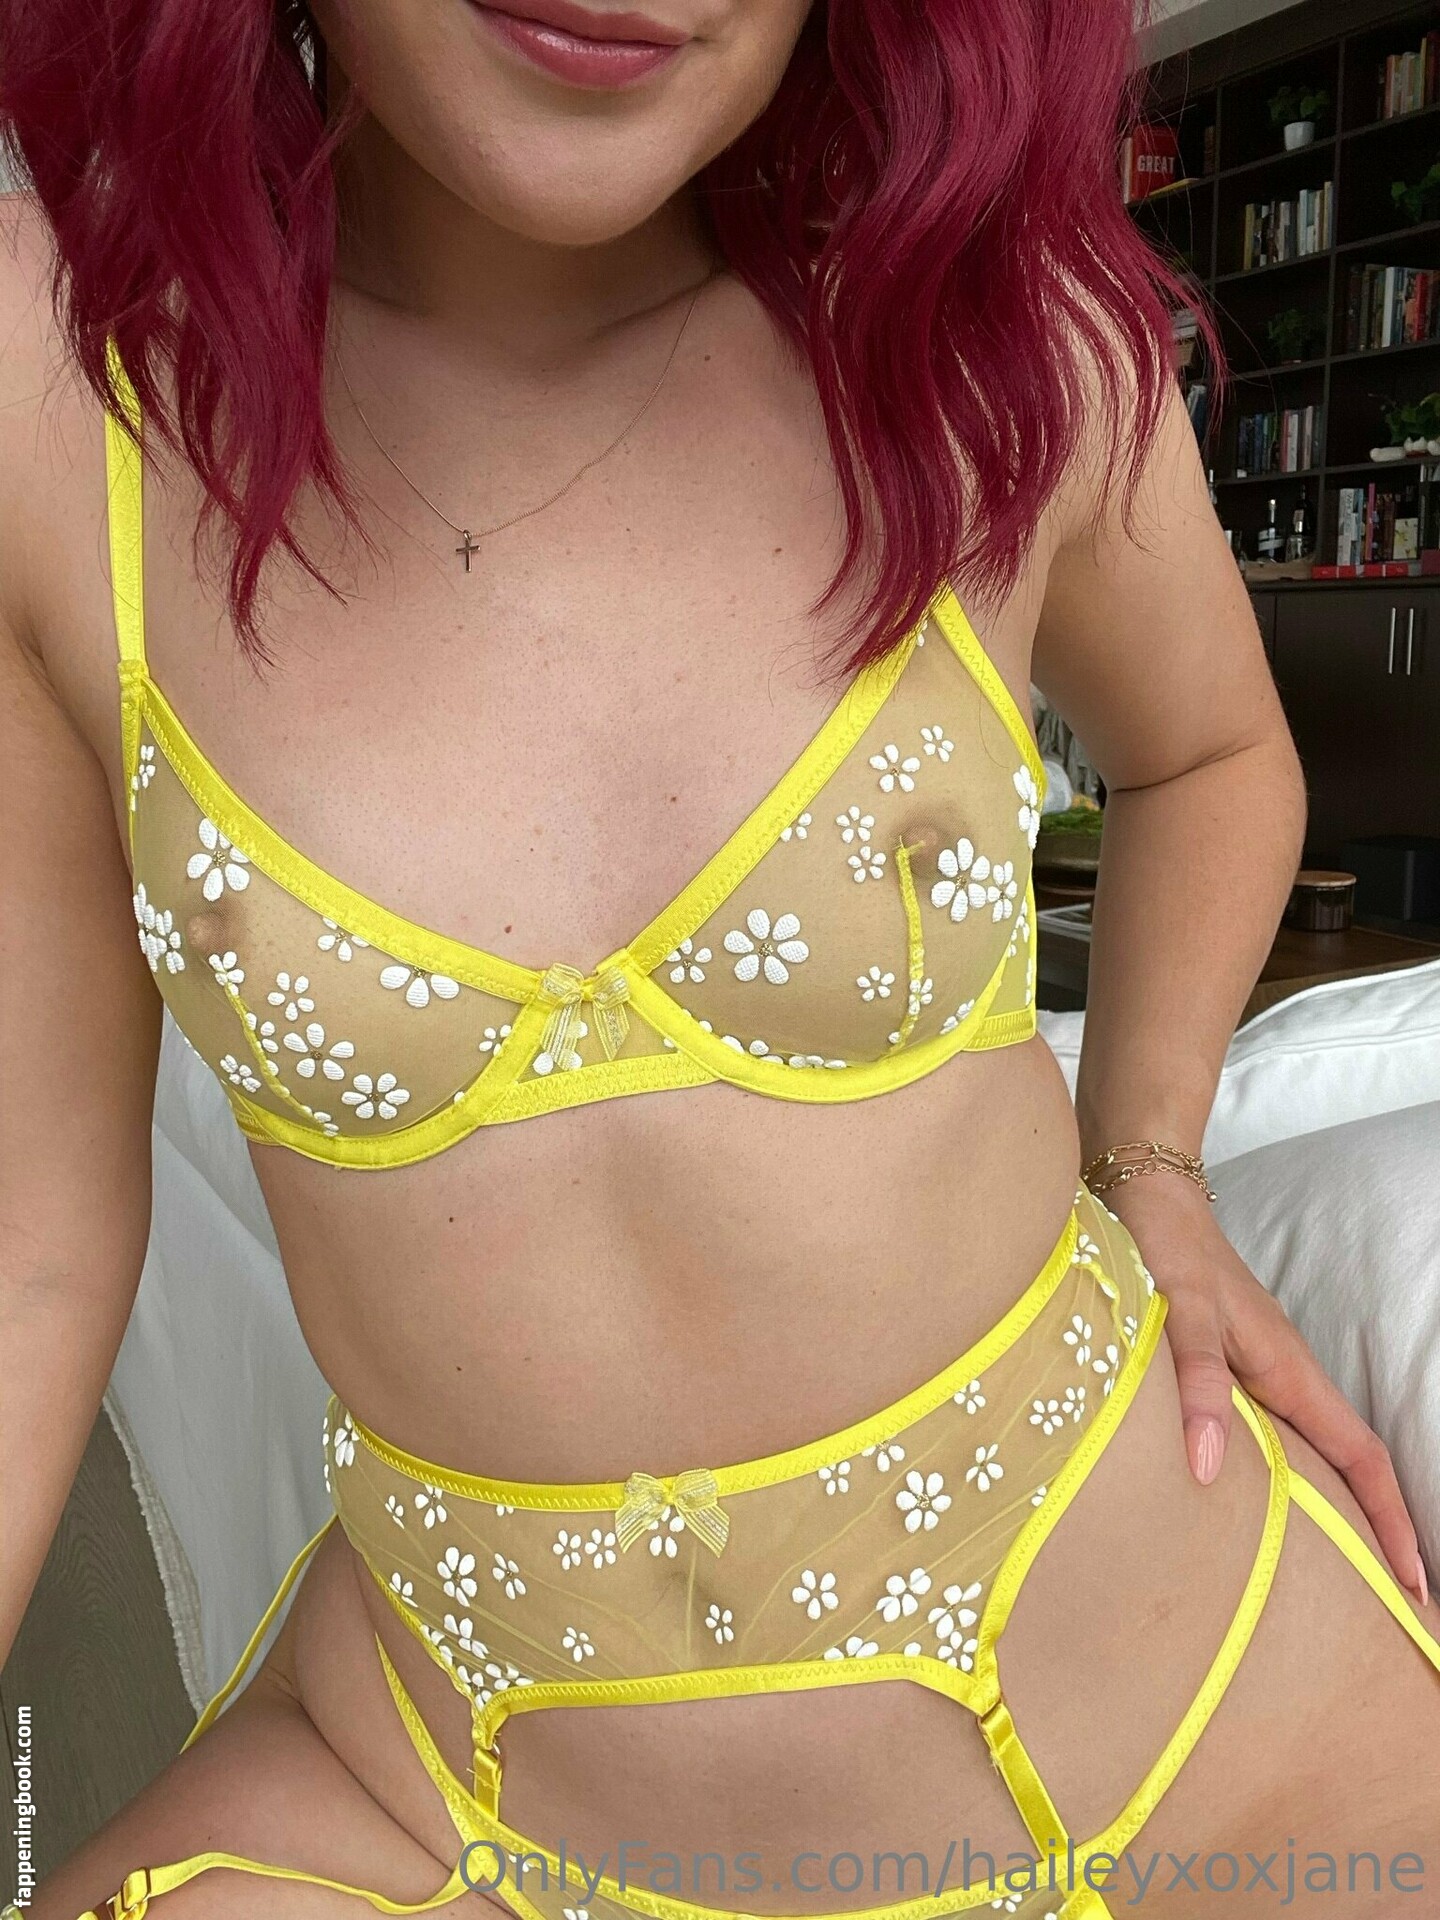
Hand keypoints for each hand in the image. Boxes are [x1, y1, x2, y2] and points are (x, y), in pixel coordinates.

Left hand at [1101, 1171, 1428, 1606]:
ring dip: (1325, 1513)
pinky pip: (1262, 1439)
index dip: (1391, 1522)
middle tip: (1381, 1611)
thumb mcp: (1178, 1314)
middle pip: (1345, 1469)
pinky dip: (1272, 1482)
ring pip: (1305, 1456)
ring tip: (1326, 1584)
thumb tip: (1209, 1468)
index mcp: (1290, 1372)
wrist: (1141, 1194)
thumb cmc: (1163, 1248)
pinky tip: (1246, 1512)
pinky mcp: (1222, 1369)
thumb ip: (1196, 1383)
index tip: (1414, 1588)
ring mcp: (1255, 1374)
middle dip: (1371, 1536)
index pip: (1361, 1459)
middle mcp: (1282, 1378)